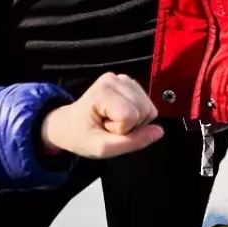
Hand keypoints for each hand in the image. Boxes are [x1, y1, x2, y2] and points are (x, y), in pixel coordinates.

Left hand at [39, 72, 163, 159]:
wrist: (68, 124)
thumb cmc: (81, 136)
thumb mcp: (102, 148)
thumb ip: (133, 142)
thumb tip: (159, 131)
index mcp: (104, 91)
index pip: (131, 116)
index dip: (121, 130)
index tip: (103, 129)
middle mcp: (115, 78)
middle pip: (145, 110)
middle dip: (130, 126)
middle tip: (109, 127)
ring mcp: (122, 77)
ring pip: (148, 107)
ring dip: (134, 121)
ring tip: (113, 121)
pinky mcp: (128, 81)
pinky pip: (147, 102)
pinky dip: (136, 113)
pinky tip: (119, 114)